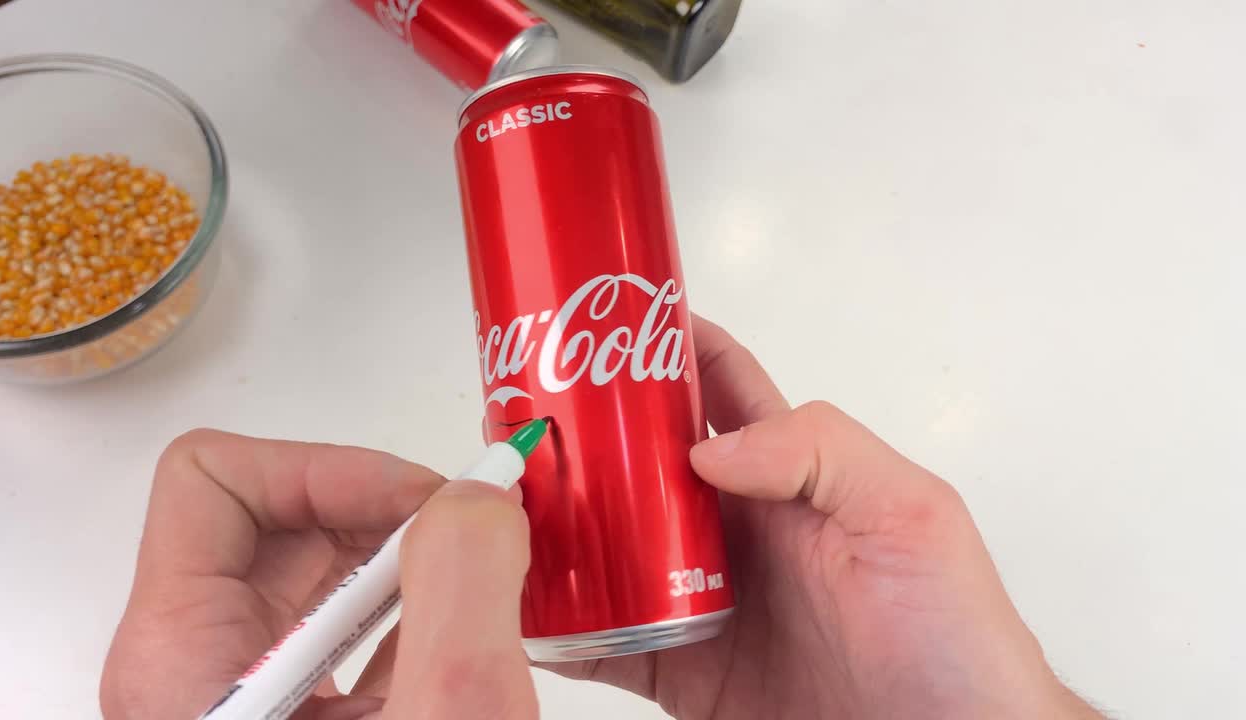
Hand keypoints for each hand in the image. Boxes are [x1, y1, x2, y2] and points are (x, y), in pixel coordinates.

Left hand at [100, 431, 536, 719]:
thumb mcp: (444, 716)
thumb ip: (461, 589)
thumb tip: (479, 497)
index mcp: (181, 657)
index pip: (213, 478)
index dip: (329, 468)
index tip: (425, 503)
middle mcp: (195, 663)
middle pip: (277, 514)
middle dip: (389, 510)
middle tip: (476, 533)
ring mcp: (245, 689)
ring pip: (318, 566)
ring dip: (410, 558)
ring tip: (480, 585)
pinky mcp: (293, 712)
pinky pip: (344, 621)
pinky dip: (413, 607)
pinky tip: (463, 638)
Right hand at [550, 316, 1102, 719]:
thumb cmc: (951, 636)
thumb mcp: (908, 515)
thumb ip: (820, 454)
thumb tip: (707, 447)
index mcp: (787, 476)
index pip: (718, 389)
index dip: (664, 345)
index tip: (600, 315)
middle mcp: (734, 529)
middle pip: (639, 465)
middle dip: (582, 437)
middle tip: (522, 422)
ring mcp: (703, 599)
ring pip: (609, 547)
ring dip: (558, 529)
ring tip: (506, 512)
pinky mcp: (685, 671)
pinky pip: (606, 641)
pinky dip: (561, 629)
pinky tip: (529, 614)